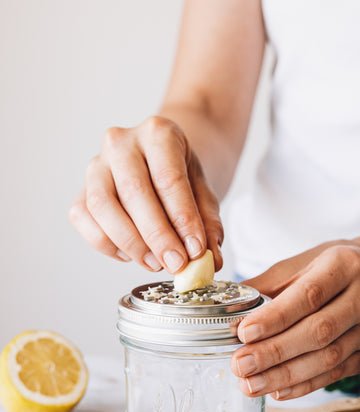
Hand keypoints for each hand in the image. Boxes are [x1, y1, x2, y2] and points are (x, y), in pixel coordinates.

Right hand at [69, 117, 223, 272]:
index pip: (169, 179)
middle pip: (134, 191)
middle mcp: (121, 143)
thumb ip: (209, 227)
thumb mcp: (205, 196)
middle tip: (176, 264)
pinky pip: (84, 218)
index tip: (195, 251)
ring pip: (102, 206)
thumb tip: (211, 261)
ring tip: (156, 263)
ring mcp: (96, 164)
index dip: (183, 219)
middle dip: (157, 235)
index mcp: (159, 133)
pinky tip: (131, 255)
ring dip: (130, 243)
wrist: (161, 164)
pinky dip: (106, 244)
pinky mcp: (82, 189)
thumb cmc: (182, 179)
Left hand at [230, 230, 359, 399]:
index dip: (275, 318)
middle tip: (240, 365)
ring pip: (327, 359)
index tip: (243, 333)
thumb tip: (227, 309)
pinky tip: (276, 390)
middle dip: (274, 352)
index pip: (308, 295)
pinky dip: (303, 385)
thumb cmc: (330, 268)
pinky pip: (334, 375)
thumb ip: (264, 286)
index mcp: (343, 266)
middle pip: (318, 332)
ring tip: (250, 384)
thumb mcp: (299, 264)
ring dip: (284, 375)